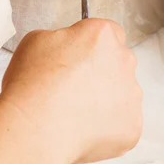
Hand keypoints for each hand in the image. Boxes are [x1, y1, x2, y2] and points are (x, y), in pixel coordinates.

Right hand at [0, 19, 142, 163]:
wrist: (36, 130)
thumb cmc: (32, 86)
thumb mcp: (36, 40)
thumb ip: (63, 38)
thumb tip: (69, 48)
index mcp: (102, 36)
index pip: (108, 33)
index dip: (89, 45)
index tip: (76, 58)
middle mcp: (124, 61)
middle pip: (118, 63)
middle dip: (100, 72)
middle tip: (72, 87)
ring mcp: (132, 96)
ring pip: (122, 94)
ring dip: (105, 100)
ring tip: (74, 112)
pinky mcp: (132, 126)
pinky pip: (122, 123)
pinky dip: (106, 127)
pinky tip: (82, 129)